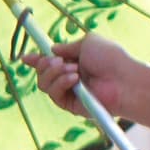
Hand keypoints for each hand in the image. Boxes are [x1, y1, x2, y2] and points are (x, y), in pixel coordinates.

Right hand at [19, 33, 137, 115]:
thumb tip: (51, 50)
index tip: (25, 57)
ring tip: (73, 70)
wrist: (124, 79)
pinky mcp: (71, 106)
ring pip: (44, 84)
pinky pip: (54, 94)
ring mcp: (69, 93)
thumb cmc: (111, 59)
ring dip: (54, 73)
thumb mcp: (87, 43)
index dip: (35, 60)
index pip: (49, 63)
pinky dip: (60, 83)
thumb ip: (67, 47)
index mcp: (73, 63)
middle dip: (44, 65)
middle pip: (41, 74)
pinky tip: (74, 78)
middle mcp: (69, 79)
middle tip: (58, 61)